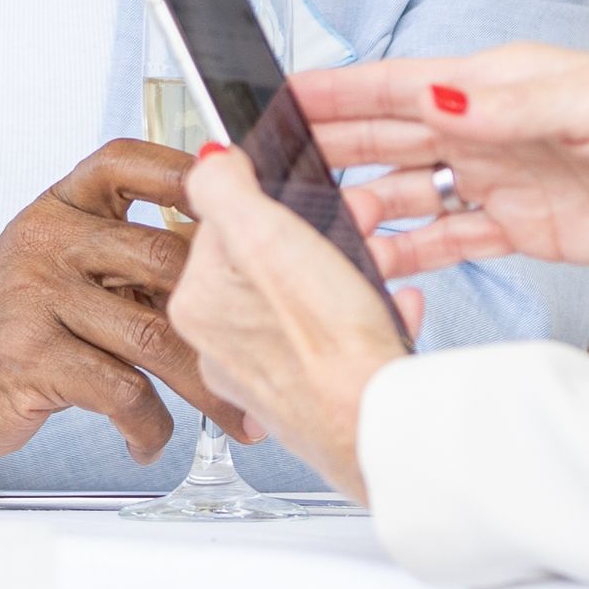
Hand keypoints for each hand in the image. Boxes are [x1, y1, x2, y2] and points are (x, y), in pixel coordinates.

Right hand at [0, 139, 259, 464]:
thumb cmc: (12, 323)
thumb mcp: (59, 264)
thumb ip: (124, 252)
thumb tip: (224, 255)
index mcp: (59, 208)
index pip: (124, 163)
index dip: (182, 171)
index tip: (233, 196)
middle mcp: (47, 242)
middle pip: (162, 258)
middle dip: (224, 311)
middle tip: (261, 345)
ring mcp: (37, 298)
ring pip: (152, 336)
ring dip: (204, 385)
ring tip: (233, 411)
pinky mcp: (33, 358)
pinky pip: (120, 390)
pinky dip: (147, 424)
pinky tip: (149, 437)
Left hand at [169, 147, 417, 499]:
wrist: (376, 427)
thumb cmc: (326, 345)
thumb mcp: (267, 237)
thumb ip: (226, 189)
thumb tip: (209, 161)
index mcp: (199, 303)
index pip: (220, 226)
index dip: (270, 200)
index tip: (305, 193)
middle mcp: (222, 346)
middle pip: (265, 265)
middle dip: (314, 235)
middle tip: (353, 220)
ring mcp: (267, 377)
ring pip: (304, 303)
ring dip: (344, 272)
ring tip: (378, 259)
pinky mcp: (311, 400)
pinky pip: (336, 343)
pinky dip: (365, 318)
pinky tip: (389, 308)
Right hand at [295, 46, 588, 277]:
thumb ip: (510, 107)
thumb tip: (436, 103)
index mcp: (491, 84)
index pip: (393, 86)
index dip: (332, 93)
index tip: (272, 99)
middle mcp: (482, 128)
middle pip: (383, 140)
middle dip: (324, 151)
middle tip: (265, 175)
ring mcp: (495, 180)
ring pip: (402, 193)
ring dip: (355, 208)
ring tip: (305, 233)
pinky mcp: (515, 229)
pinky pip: (443, 240)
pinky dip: (403, 256)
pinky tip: (366, 271)